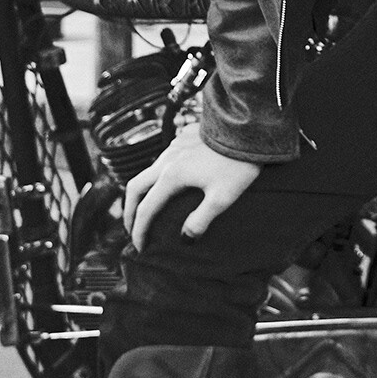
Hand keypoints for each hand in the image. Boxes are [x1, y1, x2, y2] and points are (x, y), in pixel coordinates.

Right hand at [123, 122, 262, 247]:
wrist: (247, 129)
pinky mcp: (183, 138)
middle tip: (132, 229)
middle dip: (130, 211)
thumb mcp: (222, 198)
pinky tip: (169, 182)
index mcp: (172, 176)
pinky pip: (162, 159)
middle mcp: (167, 160)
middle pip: (135, 187)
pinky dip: (156, 176)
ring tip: (147, 207)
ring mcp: (174, 147)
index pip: (146, 209)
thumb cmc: (237, 164)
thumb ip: (201, 220)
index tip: (140, 248)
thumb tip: (185, 239)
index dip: (140, 231)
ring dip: (142, 192)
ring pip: (147, 171)